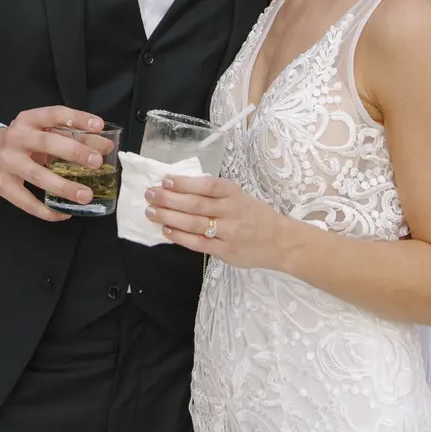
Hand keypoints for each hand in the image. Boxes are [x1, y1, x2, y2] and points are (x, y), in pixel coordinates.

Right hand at [0, 106, 108, 222]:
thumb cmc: (22, 143)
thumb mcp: (42, 133)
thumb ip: (72, 137)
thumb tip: (104, 146)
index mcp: (28, 120)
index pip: (55, 114)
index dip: (78, 118)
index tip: (99, 126)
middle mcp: (16, 137)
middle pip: (47, 142)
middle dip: (74, 152)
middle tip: (96, 162)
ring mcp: (7, 162)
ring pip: (38, 175)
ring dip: (64, 186)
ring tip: (86, 195)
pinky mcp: (2, 184)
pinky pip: (26, 201)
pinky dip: (47, 210)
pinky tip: (64, 213)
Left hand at [143, 175, 294, 270]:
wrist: (280, 242)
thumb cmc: (255, 215)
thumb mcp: (240, 197)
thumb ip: (215, 194)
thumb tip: (179, 187)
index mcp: (235, 194)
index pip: (207, 185)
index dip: (185, 183)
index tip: (165, 179)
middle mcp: (232, 212)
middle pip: (196, 204)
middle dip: (169, 199)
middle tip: (149, 194)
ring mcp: (230, 233)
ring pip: (195, 224)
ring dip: (169, 217)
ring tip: (151, 212)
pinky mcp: (226, 251)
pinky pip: (199, 244)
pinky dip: (181, 237)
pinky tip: (166, 231)